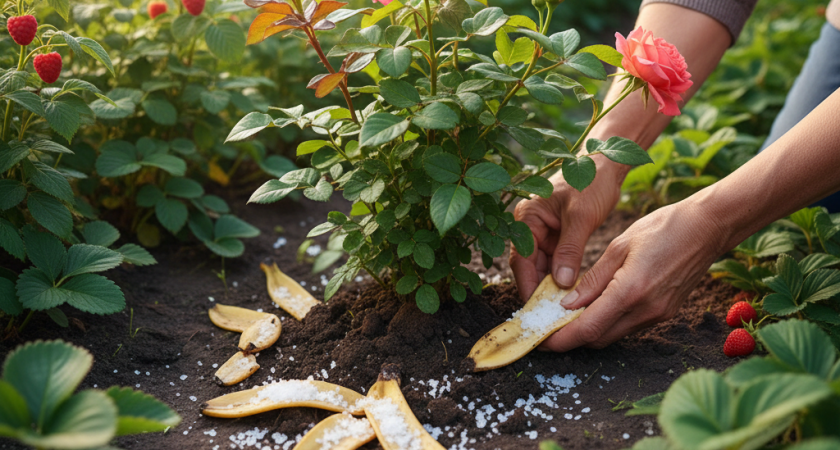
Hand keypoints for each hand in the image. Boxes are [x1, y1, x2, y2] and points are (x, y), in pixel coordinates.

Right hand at [510, 155, 624, 300]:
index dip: (527, 285)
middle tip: (550, 316)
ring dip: (550, 288)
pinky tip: (571, 295)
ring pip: (541, 268)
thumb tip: (562, 284)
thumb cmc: (591, 182)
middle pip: (528, 267)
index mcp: (527, 217)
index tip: (536, 309)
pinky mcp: (557, 237)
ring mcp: (543, 232)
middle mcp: (529, 226)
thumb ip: (569, 250)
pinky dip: (561, 278)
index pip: (521, 259)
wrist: (605, 165)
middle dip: (538, 290)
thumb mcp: (581, 217)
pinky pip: (555, 263)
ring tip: (560, 310)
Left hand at [540, 199, 725, 351]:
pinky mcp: (665, 313)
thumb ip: (592, 280)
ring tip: (566, 314)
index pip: (588, 329)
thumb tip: (566, 305)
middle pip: (598, 338)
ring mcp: (658, 315)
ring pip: (613, 335)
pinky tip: (595, 306)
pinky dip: (608, 322)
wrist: (708, 228)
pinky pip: (628, 326)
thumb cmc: (663, 228)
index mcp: (631, 291)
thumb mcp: (619, 246)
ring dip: (589, 330)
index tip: (540, 340)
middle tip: (547, 325)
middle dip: (570, 338)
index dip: (561, 339)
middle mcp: (646, 311)